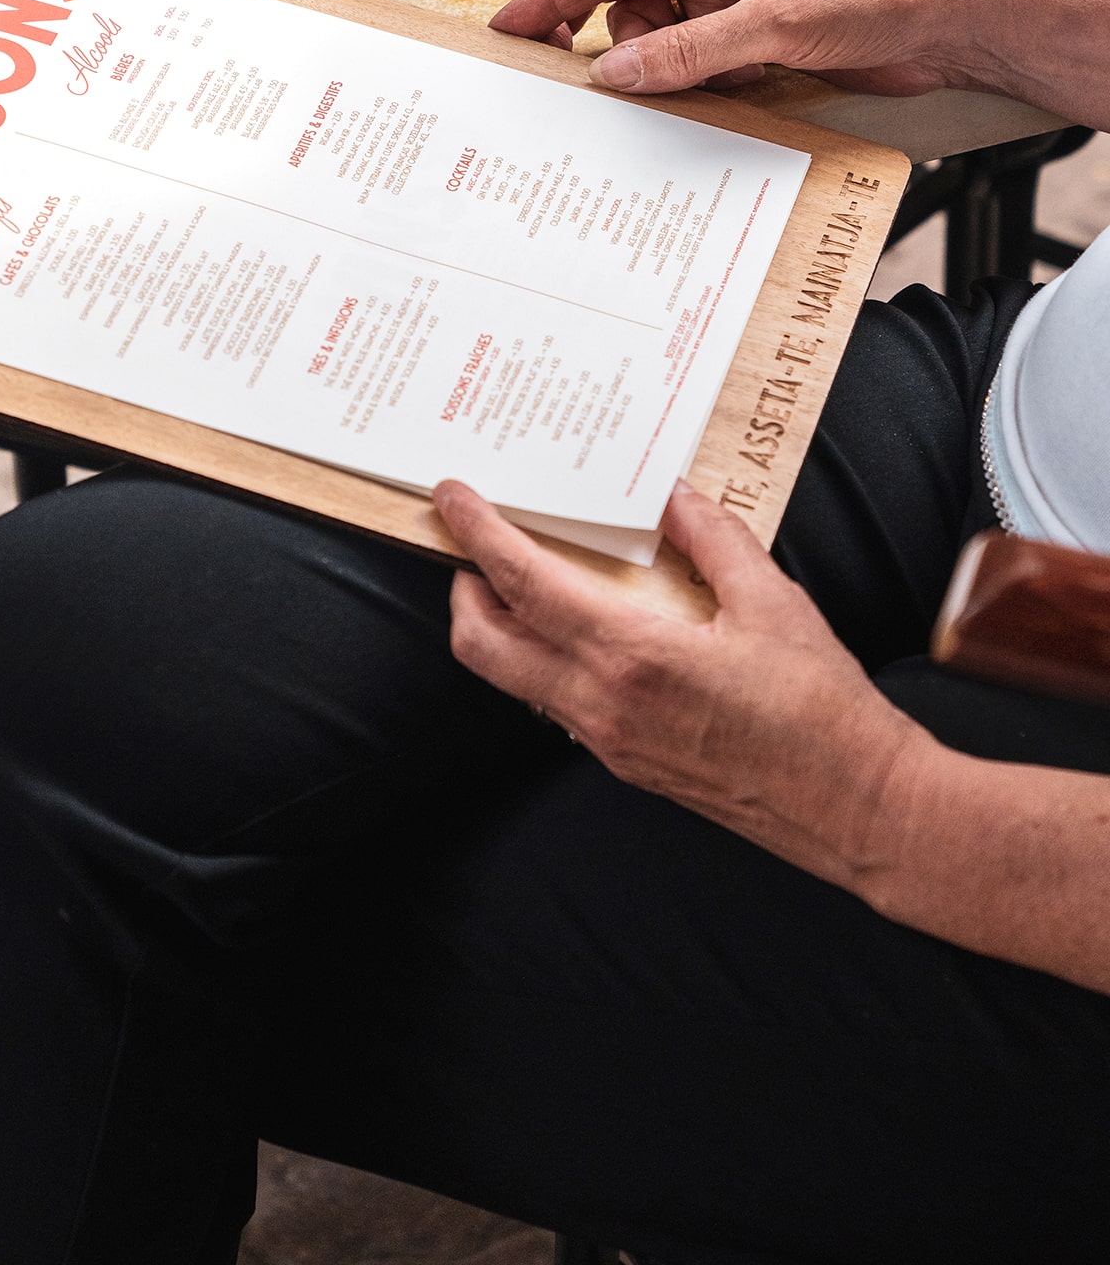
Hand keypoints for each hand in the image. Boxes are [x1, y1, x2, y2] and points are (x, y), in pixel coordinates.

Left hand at [431, 477, 925, 890]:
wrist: (856, 810)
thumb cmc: (821, 712)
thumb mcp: (773, 603)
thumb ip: (713, 539)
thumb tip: (673, 498)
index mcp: (632, 656)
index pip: (524, 585)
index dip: (479, 535)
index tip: (453, 498)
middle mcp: (601, 704)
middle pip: (482, 643)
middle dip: (463, 587)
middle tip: (474, 543)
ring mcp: (606, 741)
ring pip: (513, 678)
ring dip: (501, 626)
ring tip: (524, 580)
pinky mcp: (624, 763)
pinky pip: (555, 703)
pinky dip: (544, 658)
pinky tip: (582, 630)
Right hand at [490, 0, 991, 97]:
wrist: (953, 23)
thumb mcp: (774, 23)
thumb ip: (686, 51)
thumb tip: (612, 72)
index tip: (507, 28)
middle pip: (628, 8)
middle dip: (626, 49)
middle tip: (616, 87)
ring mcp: (733, 1)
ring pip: (661, 44)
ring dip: (672, 72)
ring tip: (715, 82)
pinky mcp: (755, 39)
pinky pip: (697, 66)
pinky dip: (700, 85)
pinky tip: (735, 91)